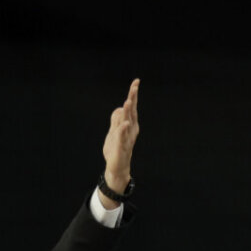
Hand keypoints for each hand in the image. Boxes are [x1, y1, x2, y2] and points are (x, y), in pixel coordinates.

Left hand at [101, 79, 139, 200]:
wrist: (116, 168)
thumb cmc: (116, 150)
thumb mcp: (114, 132)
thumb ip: (116, 121)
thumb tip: (119, 108)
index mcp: (130, 125)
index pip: (131, 107)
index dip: (133, 94)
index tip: (136, 82)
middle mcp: (131, 130)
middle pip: (132, 112)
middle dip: (133, 99)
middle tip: (135, 86)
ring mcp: (127, 138)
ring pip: (127, 123)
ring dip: (128, 112)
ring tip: (128, 101)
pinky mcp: (121, 147)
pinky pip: (122, 137)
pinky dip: (123, 130)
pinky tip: (125, 123)